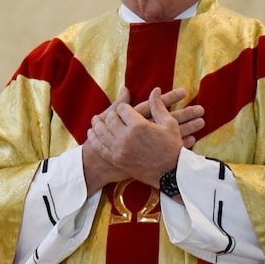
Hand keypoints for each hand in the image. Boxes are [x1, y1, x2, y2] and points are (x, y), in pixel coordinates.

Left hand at [85, 87, 201, 189]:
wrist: (172, 174)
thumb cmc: (173, 147)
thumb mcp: (169, 124)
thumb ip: (158, 106)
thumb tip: (155, 90)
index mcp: (139, 125)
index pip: (122, 109)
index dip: (124, 107)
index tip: (125, 108)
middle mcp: (126, 137)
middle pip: (111, 119)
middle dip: (111, 115)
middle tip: (111, 114)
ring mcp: (120, 149)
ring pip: (101, 132)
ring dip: (97, 125)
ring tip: (95, 120)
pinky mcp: (117, 160)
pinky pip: (100, 147)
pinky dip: (94, 139)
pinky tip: (91, 134)